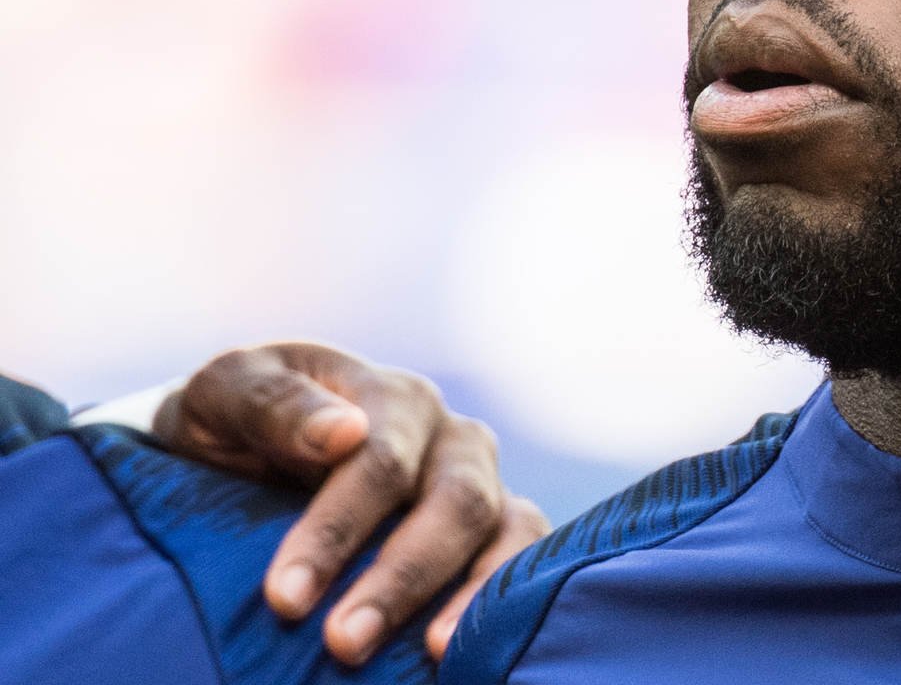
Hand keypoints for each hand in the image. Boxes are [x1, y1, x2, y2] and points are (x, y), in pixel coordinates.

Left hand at [152, 343, 550, 663]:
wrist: (247, 453)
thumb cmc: (232, 424)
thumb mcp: (226, 393)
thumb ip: (272, 402)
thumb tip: (342, 432)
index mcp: (393, 398)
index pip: (381, 460)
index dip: (337, 529)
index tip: (285, 597)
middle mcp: (452, 438)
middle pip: (456, 500)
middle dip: (402, 576)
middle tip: (343, 643)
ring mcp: (485, 485)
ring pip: (504, 529)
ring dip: (468, 595)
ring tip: (430, 653)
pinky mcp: (500, 532)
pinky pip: (529, 559)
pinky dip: (507, 598)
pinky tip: (468, 649)